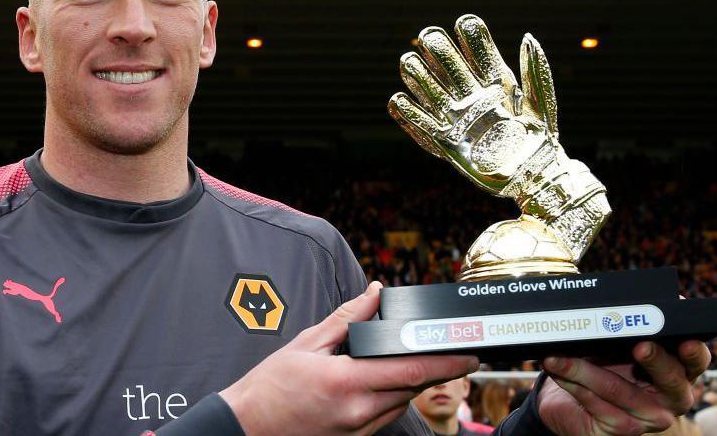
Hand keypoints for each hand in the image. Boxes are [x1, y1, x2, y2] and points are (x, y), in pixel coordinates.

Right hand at [219, 282, 478, 435]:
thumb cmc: (271, 386)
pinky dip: (393, 398)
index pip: (411, 372)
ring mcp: (357, 430)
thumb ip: (347, 319)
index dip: (446, 362)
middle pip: (413, 389)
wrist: (247, 427)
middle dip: (436, 370)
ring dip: (414, 384)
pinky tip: (387, 383)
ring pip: (401, 404)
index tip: (469, 352)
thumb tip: (374, 294)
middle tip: (455, 352)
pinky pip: (385, 417)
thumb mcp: (307, 343)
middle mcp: (357, 412)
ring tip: (421, 362)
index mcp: (346, 382)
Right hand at [387, 15, 609, 262]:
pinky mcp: (446, 142)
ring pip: (430, 90)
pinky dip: (407, 112)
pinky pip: (421, 124)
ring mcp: (458, 118)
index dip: (470, 36)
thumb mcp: (540, 102)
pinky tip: (399, 98)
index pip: (479, 52)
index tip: (464, 22)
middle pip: (449, 66)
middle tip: (430, 37)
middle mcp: (473, 97)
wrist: (533, 176)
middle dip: (438, 49)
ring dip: (418, 74)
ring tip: (409, 61)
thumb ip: (534, 69)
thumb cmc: (541, 138)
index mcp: (497, 84)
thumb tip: (526, 36)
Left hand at [537, 340, 711, 434]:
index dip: (694, 352)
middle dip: (653, 359)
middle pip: (670, 378)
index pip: (697, 361)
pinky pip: (595, 403)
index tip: (685, 341)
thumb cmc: (601, 364)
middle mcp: (671, 398)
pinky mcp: (621, 429)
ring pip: (617, 389)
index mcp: (678, 371)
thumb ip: (625, 327)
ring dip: (582, 368)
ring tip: (557, 355)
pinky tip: (556, 370)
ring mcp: (648, 418)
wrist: (569, 400)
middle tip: (638, 345)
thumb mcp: (615, 344)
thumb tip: (617, 301)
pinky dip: (571, 382)